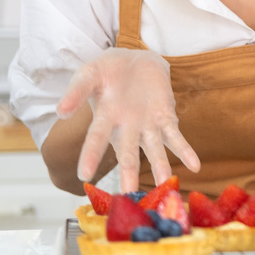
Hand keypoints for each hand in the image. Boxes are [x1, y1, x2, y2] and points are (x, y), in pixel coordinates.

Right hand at [56, 48, 199, 191]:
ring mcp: (147, 125)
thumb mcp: (88, 74)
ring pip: (154, 150)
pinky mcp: (165, 118)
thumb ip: (76, 91)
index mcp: (105, 117)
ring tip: (166, 184)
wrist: (135, 59)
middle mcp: (126, 128)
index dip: (91, 155)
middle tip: (129, 194)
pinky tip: (194, 166)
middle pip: (127, 153)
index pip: (96, 139)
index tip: (85, 175)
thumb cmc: (108, 69)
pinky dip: (185, 151)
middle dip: (128, 173)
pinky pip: (176, 137)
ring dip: (161, 167)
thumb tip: (60, 111)